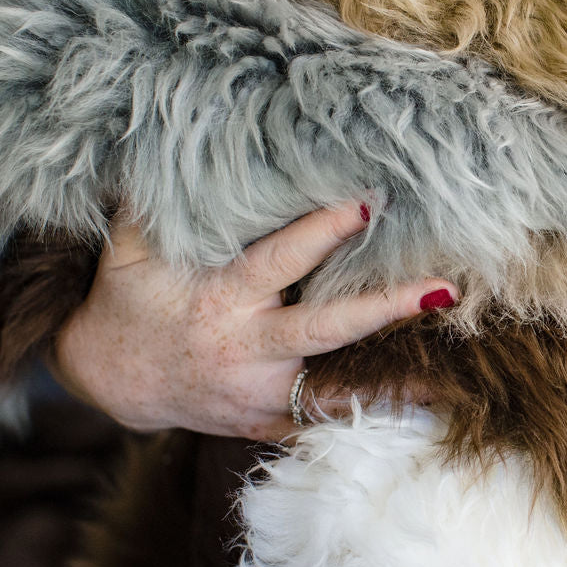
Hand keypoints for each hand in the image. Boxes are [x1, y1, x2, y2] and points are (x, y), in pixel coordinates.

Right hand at [53, 204, 457, 439]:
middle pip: (325, 328)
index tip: (368, 204)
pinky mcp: (265, 420)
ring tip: (452, 374)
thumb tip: (165, 146)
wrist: (114, 381)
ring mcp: (259, 392)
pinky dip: (367, 415)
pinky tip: (419, 405)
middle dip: (384, 308)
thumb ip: (153, 207)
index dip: (323, 232)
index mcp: (221, 300)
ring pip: (334, 390)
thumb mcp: (129, 253)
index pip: (281, 261)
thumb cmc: (129, 305)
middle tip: (441, 289)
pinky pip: (321, 421)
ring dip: (392, 383)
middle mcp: (247, 349)